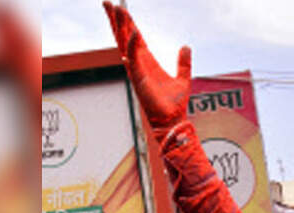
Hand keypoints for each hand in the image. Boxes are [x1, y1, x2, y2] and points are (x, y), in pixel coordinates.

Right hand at [102, 2, 190, 134]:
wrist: (172, 119)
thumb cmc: (174, 104)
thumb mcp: (183, 78)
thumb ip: (184, 62)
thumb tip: (186, 46)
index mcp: (147, 61)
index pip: (134, 37)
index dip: (128, 22)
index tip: (120, 8)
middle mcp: (138, 63)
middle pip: (123, 36)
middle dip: (116, 19)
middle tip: (107, 2)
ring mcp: (136, 69)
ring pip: (124, 43)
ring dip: (119, 25)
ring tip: (115, 8)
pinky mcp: (139, 77)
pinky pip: (134, 57)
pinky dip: (132, 44)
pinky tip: (133, 32)